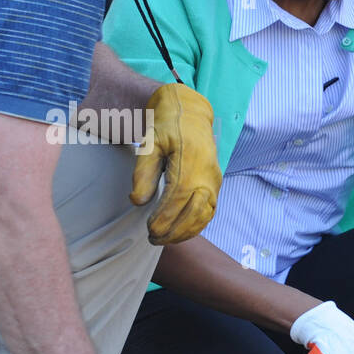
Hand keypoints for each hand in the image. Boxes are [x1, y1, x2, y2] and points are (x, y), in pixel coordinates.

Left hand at [130, 83, 220, 244]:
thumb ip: (143, 172)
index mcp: (190, 160)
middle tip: (152, 238)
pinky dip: (196, 226)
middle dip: (174, 230)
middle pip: (194, 211)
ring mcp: (214, 180)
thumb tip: (138, 201)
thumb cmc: (167, 128)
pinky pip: (210, 212)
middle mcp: (207, 173)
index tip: (149, 229)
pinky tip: (179, 233)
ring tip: (163, 239)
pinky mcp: (216, 185)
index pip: (179, 197)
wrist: (191, 114)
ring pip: (205, 215)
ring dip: (185, 232)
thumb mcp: (149, 143)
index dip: (165, 217)